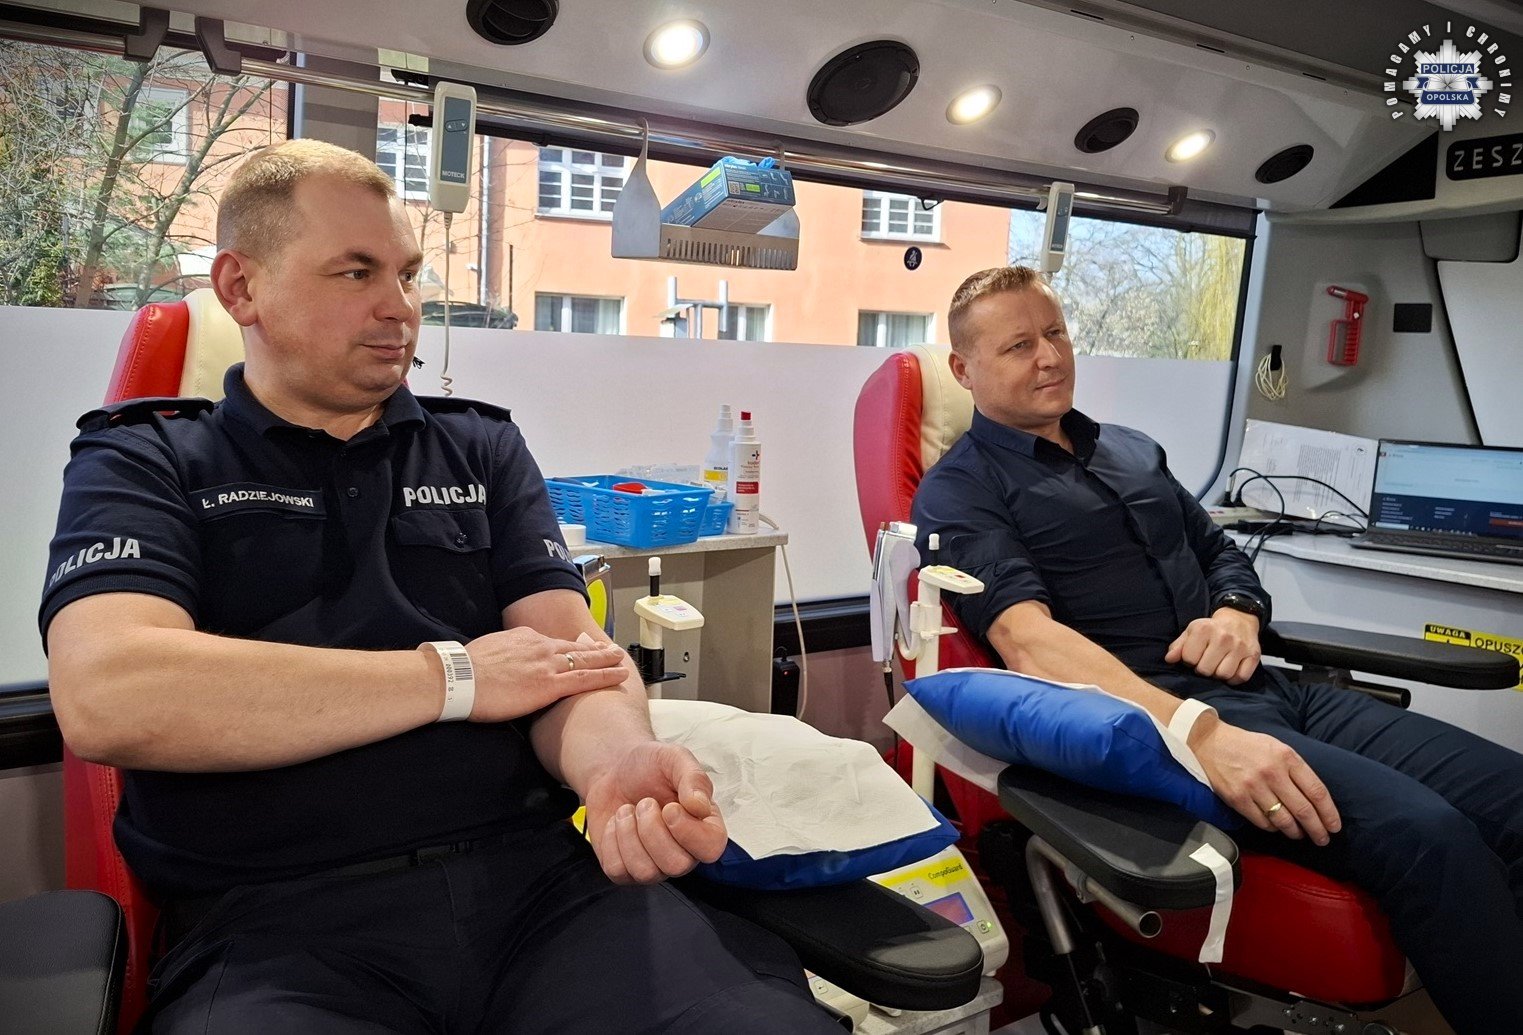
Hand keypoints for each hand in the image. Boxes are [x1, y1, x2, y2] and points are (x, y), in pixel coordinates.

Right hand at [424, 628, 627, 721]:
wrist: (458, 678)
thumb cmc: (464, 672)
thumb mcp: (487, 652)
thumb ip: (504, 655)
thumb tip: (506, 663)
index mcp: (523, 638)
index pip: (551, 642)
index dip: (567, 647)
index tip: (577, 648)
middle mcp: (540, 646)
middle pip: (573, 646)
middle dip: (594, 648)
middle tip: (610, 648)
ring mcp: (547, 664)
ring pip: (585, 659)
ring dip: (605, 659)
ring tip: (620, 658)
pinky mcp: (550, 684)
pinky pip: (585, 678)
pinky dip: (606, 675)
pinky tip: (620, 675)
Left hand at [583, 740, 727, 883]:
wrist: (612, 771)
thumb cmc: (648, 767)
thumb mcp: (674, 758)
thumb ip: (694, 778)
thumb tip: (701, 806)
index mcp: (703, 826)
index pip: (711, 849)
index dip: (689, 831)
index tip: (670, 807)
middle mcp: (683, 851)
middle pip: (677, 865)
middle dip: (652, 830)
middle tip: (645, 802)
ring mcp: (654, 865)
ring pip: (645, 872)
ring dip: (629, 833)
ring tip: (629, 810)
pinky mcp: (625, 870)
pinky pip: (618, 869)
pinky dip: (611, 840)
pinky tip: (617, 823)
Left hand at [1165, 609, 1261, 683]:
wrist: (1239, 619)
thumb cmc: (1211, 629)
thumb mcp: (1192, 632)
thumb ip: (1178, 646)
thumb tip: (1169, 660)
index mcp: (1204, 629)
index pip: (1189, 658)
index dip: (1189, 661)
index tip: (1195, 656)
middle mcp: (1223, 637)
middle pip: (1206, 670)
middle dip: (1203, 669)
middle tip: (1206, 662)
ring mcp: (1240, 647)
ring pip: (1223, 675)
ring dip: (1218, 674)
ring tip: (1217, 665)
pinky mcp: (1253, 655)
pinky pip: (1241, 677)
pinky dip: (1234, 678)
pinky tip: (1230, 669)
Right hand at [1188, 714, 1340, 844]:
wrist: (1209, 742)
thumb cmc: (1247, 745)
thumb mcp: (1277, 747)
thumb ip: (1296, 769)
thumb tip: (1314, 799)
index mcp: (1286, 757)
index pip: (1316, 791)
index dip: (1329, 813)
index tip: (1334, 826)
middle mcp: (1272, 772)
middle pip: (1303, 810)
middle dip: (1317, 829)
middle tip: (1323, 839)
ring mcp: (1253, 787)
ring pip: (1284, 820)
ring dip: (1296, 832)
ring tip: (1300, 835)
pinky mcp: (1237, 798)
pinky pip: (1262, 822)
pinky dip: (1273, 828)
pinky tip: (1277, 827)